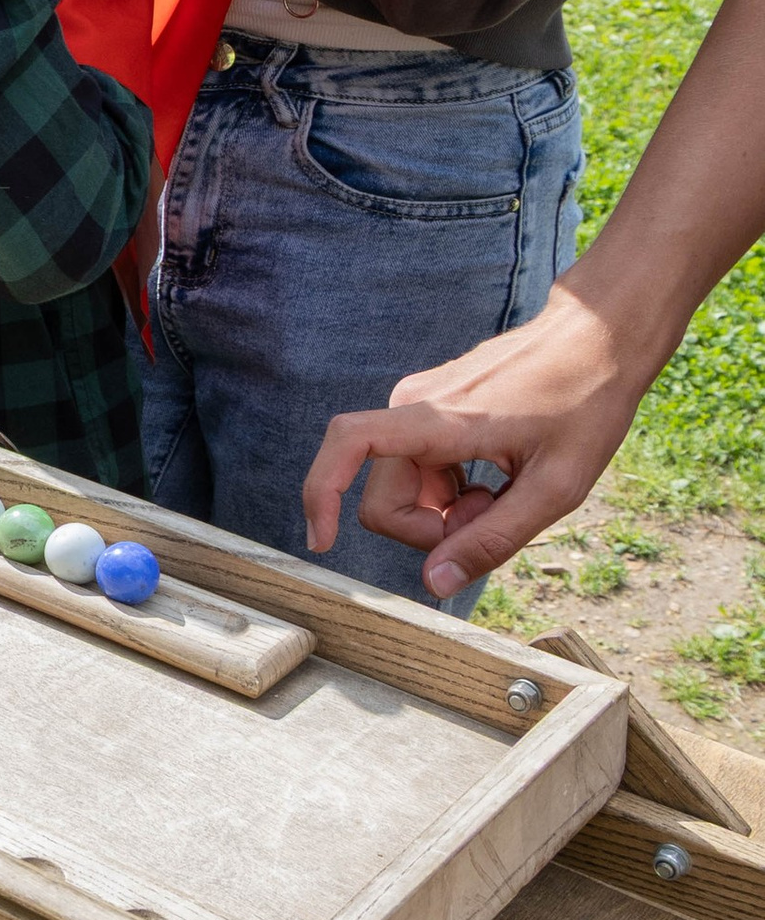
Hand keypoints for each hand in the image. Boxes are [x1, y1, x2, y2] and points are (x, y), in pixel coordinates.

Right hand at [300, 278, 644, 596]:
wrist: (600, 335)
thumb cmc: (588, 403)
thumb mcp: (555, 487)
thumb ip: (493, 540)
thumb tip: (434, 584)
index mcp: (437, 420)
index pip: (347, 446)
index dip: (320, 495)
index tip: (322, 542)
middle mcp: (414, 406)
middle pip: (384, 498)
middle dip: (431, 530)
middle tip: (493, 519)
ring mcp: (421, 404)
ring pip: (402, 488)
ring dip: (443, 512)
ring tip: (502, 496)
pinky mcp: (432, 407)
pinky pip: (419, 468)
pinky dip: (449, 491)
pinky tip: (495, 479)